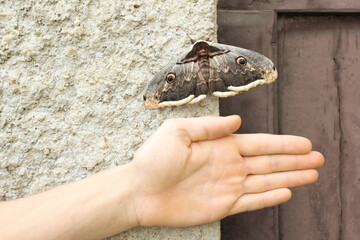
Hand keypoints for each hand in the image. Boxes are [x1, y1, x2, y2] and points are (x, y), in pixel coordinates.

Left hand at [129, 116, 323, 226]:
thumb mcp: (178, 131)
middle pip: (269, 162)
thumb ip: (210, 126)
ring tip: (311, 175)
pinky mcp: (221, 206)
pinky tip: (285, 192)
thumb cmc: (153, 158)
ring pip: (266, 182)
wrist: (139, 190)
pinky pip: (250, 202)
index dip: (283, 144)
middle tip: (318, 159)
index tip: (304, 143)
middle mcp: (228, 165)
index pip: (260, 144)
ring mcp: (227, 186)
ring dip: (290, 178)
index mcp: (221, 146)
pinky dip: (269, 199)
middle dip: (294, 161)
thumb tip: (237, 120)